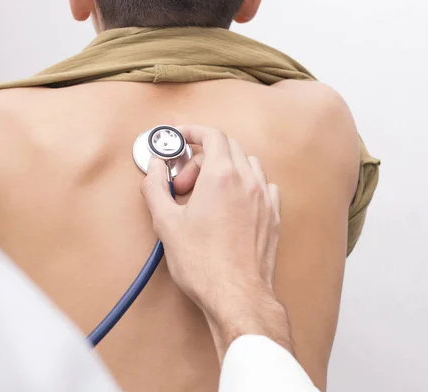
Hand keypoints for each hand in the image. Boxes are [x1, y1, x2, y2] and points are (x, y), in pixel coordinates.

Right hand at [141, 125, 291, 360]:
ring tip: (207, 194)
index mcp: (221, 177)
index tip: (181, 137)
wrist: (236, 295)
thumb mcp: (166, 222)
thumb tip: (154, 167)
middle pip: (228, 147)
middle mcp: (247, 182)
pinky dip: (246, 185)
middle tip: (184, 182)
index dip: (193, 132)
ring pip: (248, 164)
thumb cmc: (203, 264)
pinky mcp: (273, 216)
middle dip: (202, 156)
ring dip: (225, 168)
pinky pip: (263, 186)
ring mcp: (264, 199)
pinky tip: (232, 204)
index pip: (212, 135)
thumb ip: (156, 186)